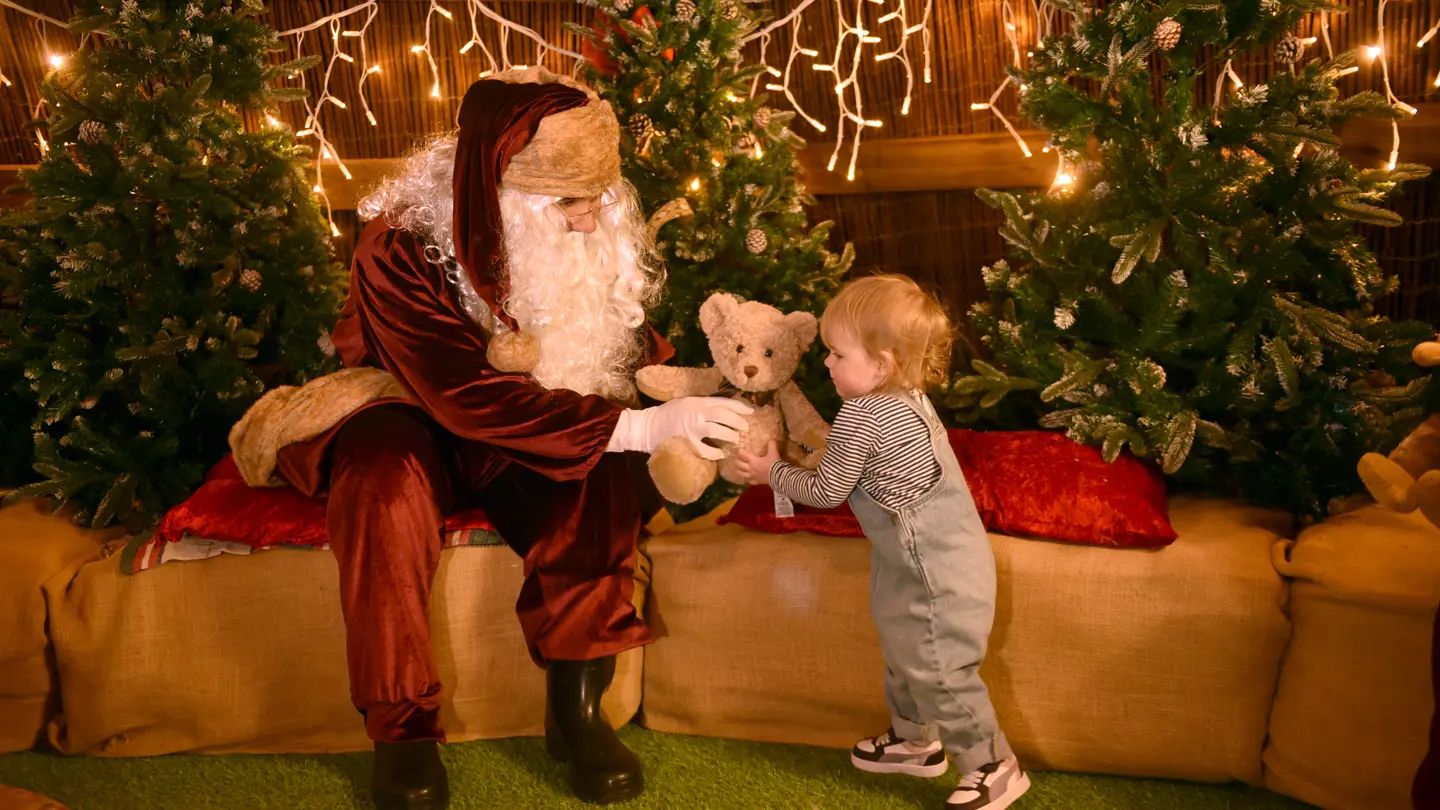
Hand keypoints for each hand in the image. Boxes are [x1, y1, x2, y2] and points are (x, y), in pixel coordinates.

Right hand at [608, 396, 752, 460]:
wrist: (648, 426)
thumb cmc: (667, 414)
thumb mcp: (685, 403)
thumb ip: (702, 405)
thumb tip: (722, 410)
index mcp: (697, 402)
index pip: (723, 402)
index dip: (739, 407)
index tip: (750, 411)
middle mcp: (696, 413)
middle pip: (724, 416)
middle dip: (737, 421)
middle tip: (745, 427)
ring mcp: (692, 429)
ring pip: (718, 431)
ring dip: (730, 435)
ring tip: (735, 439)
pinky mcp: (687, 443)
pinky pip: (706, 450)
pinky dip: (715, 453)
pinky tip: (720, 454)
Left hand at [735, 440, 781, 485]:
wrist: (779, 476)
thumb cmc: (774, 463)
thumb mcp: (773, 452)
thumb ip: (771, 445)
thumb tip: (771, 440)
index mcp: (753, 460)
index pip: (743, 454)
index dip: (740, 451)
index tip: (739, 450)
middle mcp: (750, 468)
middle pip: (739, 465)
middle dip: (737, 461)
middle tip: (737, 459)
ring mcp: (753, 476)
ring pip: (742, 474)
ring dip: (739, 471)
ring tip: (739, 469)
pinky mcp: (757, 482)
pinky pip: (750, 481)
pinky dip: (748, 479)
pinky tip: (748, 478)